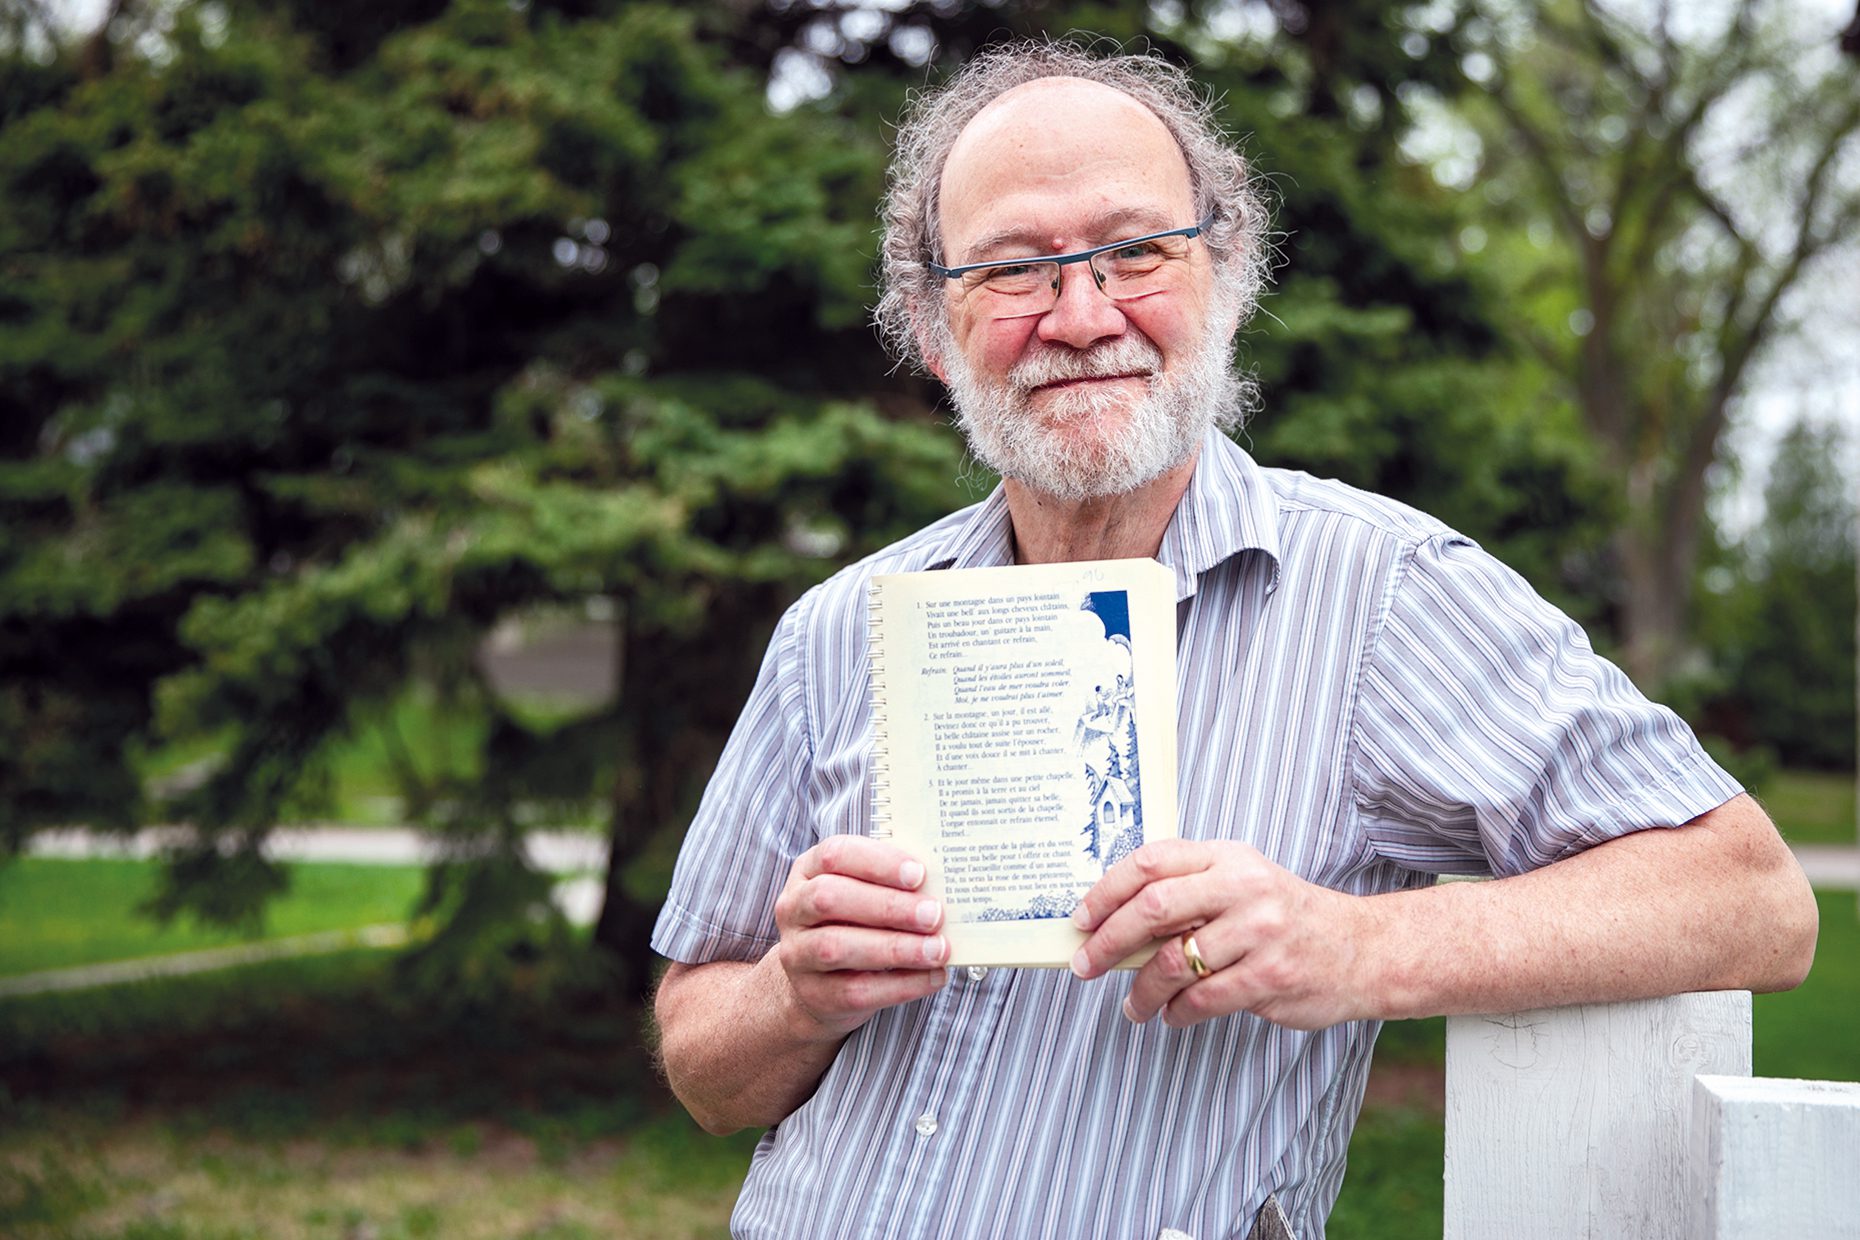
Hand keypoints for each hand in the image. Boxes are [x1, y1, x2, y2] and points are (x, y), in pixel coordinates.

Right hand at [770, 835, 948, 1040]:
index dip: (877, 862)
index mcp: (808, 871)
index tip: (918, 874)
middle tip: (933, 914)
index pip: (834, 855)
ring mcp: (798, 954)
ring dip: (895, 948)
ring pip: (837, 947)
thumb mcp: (860, 893)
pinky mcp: (815, 994)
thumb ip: (891, 885)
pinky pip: (857, 990)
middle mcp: (794, 909)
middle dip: (887, 906)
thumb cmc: (849, 923)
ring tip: (938, 949)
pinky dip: (902, 984)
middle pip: (829, 898)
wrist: (813, 984)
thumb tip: (942, 888)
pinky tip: (933, 976)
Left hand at [1068, 840, 1369, 1030]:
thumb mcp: (1243, 882)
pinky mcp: (1270, 978)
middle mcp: (1243, 887)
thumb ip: (1190, 890)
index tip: (1080, 918)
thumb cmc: (1287, 915)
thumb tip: (1114, 921)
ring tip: (1133, 1005)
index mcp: (1228, 857)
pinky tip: (1172, 1015)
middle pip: (1153, 907)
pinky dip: (1177, 1012)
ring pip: (1174, 962)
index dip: (1107, 890)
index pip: (1152, 861)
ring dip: (1141, 990)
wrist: (1363, 949)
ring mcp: (1259, 933)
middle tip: (1085, 966)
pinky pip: (1202, 999)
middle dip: (1108, 940)